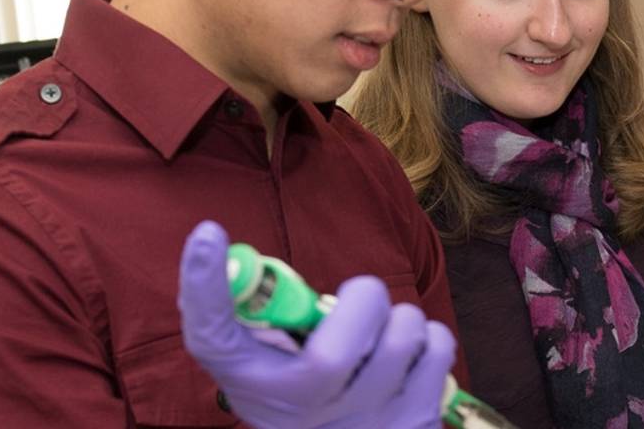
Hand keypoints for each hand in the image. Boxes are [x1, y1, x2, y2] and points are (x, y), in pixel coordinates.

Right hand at [176, 221, 456, 428]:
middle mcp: (303, 413)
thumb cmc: (301, 391)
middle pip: (334, 352)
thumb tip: (215, 242)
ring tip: (383, 334)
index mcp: (255, 384)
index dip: (204, 287)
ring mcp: (363, 424)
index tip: (208, 234)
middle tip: (357, 302)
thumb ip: (252, 314)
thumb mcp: (263, 363)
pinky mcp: (416, 422)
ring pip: (401, 336)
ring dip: (399, 319)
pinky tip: (408, 357)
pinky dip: (429, 339)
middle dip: (362, 300)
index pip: (213, 338)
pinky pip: (438, 348)